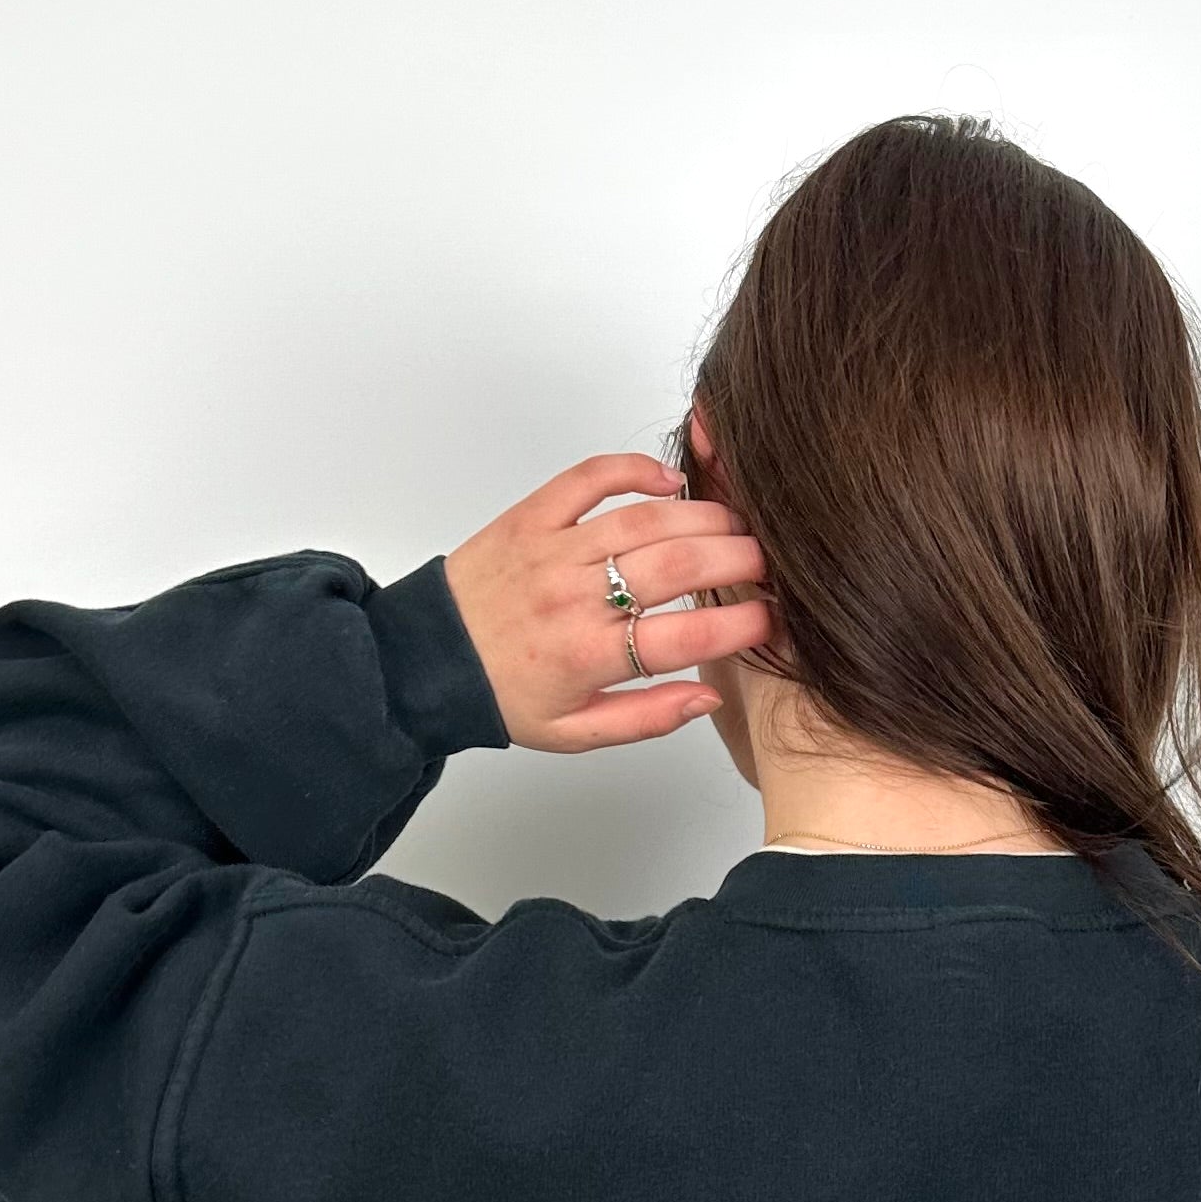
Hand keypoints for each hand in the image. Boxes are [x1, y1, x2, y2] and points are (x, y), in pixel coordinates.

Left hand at [443, 452, 773, 754]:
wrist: (428, 660)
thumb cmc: (503, 695)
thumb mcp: (574, 732)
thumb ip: (645, 719)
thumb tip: (708, 696)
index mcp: (586, 658)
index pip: (683, 639)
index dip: (738, 626)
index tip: (771, 619)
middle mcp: (573, 599)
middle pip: (674, 568)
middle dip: (735, 560)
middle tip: (767, 564)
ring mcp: (553, 550)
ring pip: (644, 521)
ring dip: (703, 517)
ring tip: (736, 526)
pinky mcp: (533, 515)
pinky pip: (591, 477)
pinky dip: (636, 470)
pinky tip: (671, 482)